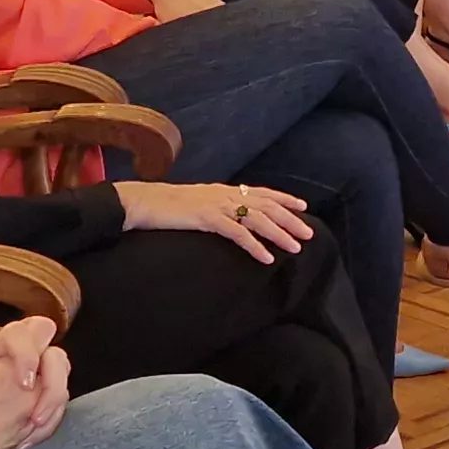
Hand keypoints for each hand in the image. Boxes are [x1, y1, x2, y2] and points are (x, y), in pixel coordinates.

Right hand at [117, 181, 314, 262]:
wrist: (140, 202)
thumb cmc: (164, 206)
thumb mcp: (195, 203)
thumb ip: (214, 208)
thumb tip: (228, 218)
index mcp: (222, 190)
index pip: (261, 192)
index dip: (284, 199)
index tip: (303, 206)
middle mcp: (224, 194)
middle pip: (266, 205)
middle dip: (290, 219)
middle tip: (308, 233)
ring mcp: (216, 205)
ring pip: (257, 218)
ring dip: (279, 233)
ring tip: (296, 246)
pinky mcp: (207, 218)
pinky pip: (237, 233)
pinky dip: (255, 245)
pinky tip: (267, 258)